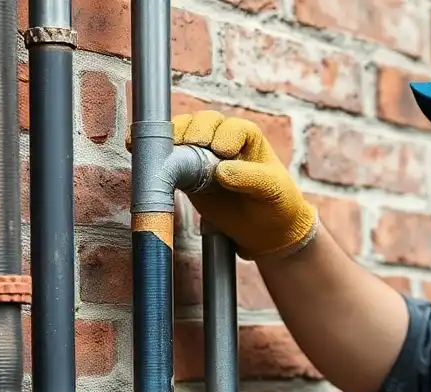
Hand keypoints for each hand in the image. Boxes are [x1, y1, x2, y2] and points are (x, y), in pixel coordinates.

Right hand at [170, 110, 317, 259]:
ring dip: (174, 139)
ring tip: (171, 152)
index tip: (223, 152)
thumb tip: (220, 171)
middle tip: (194, 145)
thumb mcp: (272, 189)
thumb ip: (250, 177)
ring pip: (183, 135)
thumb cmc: (276, 203)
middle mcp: (222, 139)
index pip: (231, 127)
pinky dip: (161, 157)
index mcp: (247, 136)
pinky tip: (154, 160)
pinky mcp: (187, 173)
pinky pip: (170, 158)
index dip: (224, 136)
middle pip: (203, 122)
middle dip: (196, 131)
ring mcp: (202, 154)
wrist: (265, 229)